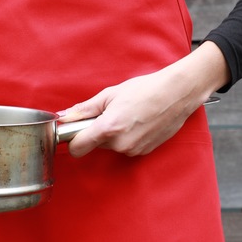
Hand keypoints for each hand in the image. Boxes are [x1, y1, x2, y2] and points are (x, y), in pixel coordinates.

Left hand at [58, 42, 229, 157]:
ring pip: (111, 146)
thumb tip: (65, 116)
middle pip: (95, 145)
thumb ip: (85, 109)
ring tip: (126, 116)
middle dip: (96, 132)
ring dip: (112, 135)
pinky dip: (126, 137)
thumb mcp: (110, 94)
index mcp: (108, 128)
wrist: (177, 94)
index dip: (72, 140)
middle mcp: (120, 144)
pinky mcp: (143, 152)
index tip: (75, 131)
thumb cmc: (145, 90)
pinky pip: (125, 147)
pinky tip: (137, 122)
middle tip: (109, 114)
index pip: (77, 148)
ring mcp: (133, 150)